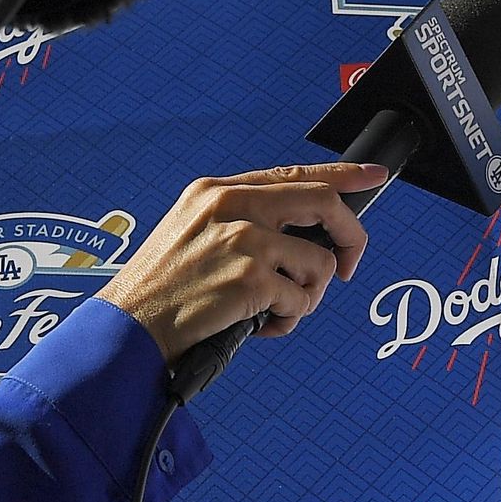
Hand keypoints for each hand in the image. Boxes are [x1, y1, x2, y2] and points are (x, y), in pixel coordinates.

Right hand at [99, 163, 383, 358]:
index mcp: (217, 190)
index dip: (341, 175)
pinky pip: (302, 300)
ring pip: (320, 261)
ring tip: (274, 308)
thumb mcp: (191, 232)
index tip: (372, 176)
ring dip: (308, 294)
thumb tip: (302, 235)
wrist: (128, 328)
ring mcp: (243, 239)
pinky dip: (288, 319)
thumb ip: (240, 221)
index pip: (293, 173)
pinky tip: (257, 324)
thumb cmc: (160, 290)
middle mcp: (231, 205)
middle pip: (323, 202)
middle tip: (348, 267)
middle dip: (350, 236)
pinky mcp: (250, 278)